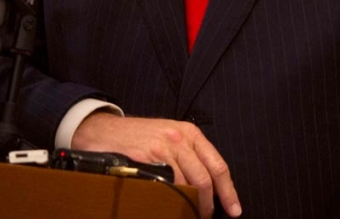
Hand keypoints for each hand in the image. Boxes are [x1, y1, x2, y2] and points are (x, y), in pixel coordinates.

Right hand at [72, 112, 240, 217]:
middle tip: (206, 217)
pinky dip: (170, 201)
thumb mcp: (171, 136)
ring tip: (187, 214)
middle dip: (208, 203)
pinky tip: (169, 208)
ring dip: (189, 204)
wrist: (104, 130)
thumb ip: (190, 155)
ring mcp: (162, 149)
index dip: (228, 191)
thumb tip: (208, 186)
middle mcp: (180, 139)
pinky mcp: (144, 159)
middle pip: (204, 178)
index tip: (234, 209)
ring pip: (186, 184)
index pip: (218, 165)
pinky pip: (163, 186)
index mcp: (191, 134)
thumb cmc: (140, 137)